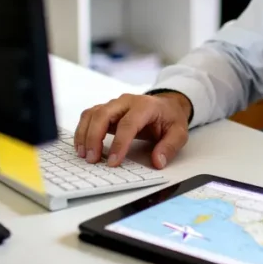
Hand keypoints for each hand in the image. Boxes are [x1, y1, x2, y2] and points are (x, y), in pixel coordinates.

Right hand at [73, 91, 191, 169]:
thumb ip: (170, 147)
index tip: (113, 162)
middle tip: (92, 159)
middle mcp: (126, 101)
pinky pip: (89, 116)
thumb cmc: (170, 118)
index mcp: (145, 106)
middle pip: (104, 114)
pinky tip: (82, 146)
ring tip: (84, 155)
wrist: (166, 105)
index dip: (119, 143)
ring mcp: (114, 104)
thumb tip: (158, 161)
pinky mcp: (106, 109)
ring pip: (93, 114)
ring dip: (85, 134)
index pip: (128, 124)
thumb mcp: (179, 132)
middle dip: (94, 137)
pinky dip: (83, 130)